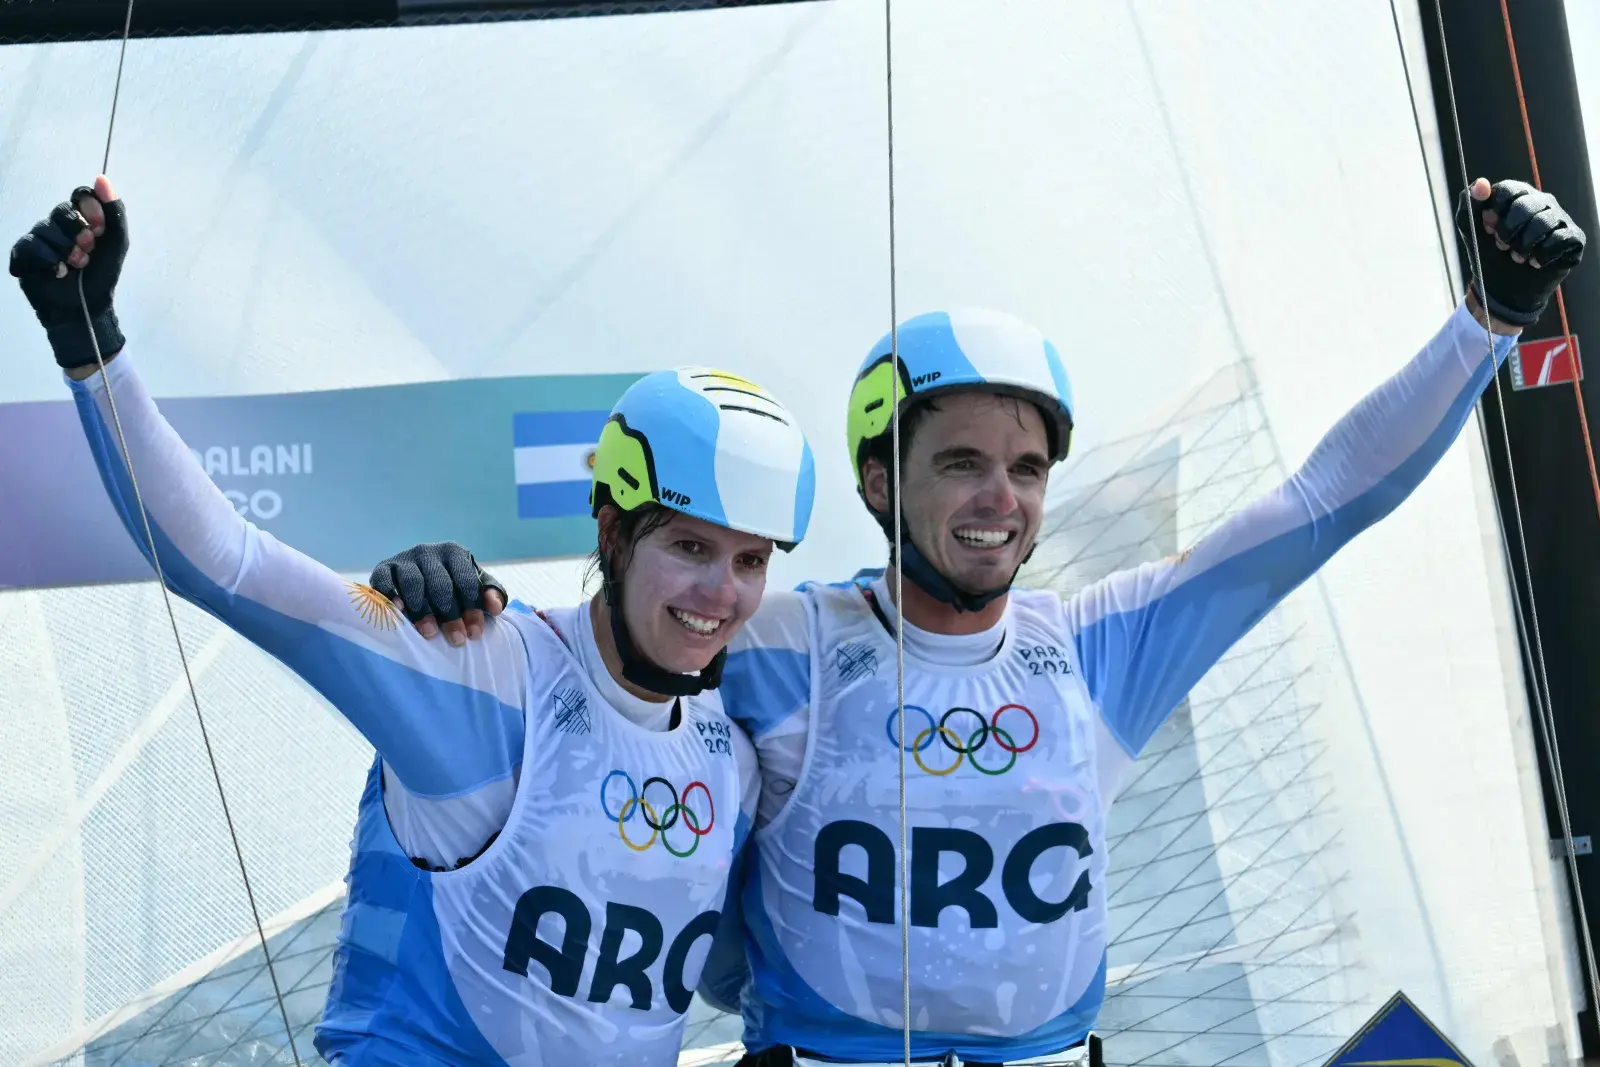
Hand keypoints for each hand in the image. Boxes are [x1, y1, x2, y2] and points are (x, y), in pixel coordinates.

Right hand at [9, 175, 129, 370]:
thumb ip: (114, 212)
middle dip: (80, 233)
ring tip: (75, 266)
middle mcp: (57, 225)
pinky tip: (58, 272)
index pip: (81, 195)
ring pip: (46, 228)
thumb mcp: (117, 244)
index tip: (101, 230)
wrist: (87, 307)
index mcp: (81, 218)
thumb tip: (101, 178)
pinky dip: (49, 260)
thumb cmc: (102, 276)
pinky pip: (30, 245)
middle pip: (62, 209)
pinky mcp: (23, 254)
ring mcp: (38, 238)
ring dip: (67, 251)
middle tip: (88, 252)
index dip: (91, 210)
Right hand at [369, 542, 506, 645]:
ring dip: (422, 610)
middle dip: (450, 614)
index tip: (475, 633)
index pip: (466, 579)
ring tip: (429, 632)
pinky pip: (384, 581)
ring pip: (413, 582)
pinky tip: (400, 611)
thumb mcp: (474, 587)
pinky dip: (390, 595)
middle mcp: (428, 552)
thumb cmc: (453, 587)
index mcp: (454, 552)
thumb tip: (496, 608)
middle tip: (456, 639)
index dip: (472, 607)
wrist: (417, 578)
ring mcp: (404, 559)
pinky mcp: (383, 568)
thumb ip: (491, 594)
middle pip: (440, 584)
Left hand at [1467, 176, 1584, 328]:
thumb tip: (1481, 183)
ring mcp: (1560, 218)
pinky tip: (1536, 262)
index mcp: (1518, 195)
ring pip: (1543, 223)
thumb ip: (1469, 204)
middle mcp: (1542, 202)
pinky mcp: (1574, 237)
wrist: (1504, 290)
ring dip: (1523, 246)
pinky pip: (1560, 239)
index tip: (1488, 230)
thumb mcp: (1470, 231)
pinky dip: (1542, 256)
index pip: (1507, 189)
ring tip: (1518, 257)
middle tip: (1502, 247)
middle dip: (1507, 232)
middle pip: (1525, 205)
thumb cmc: (1489, 256)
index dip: (1494, 213)